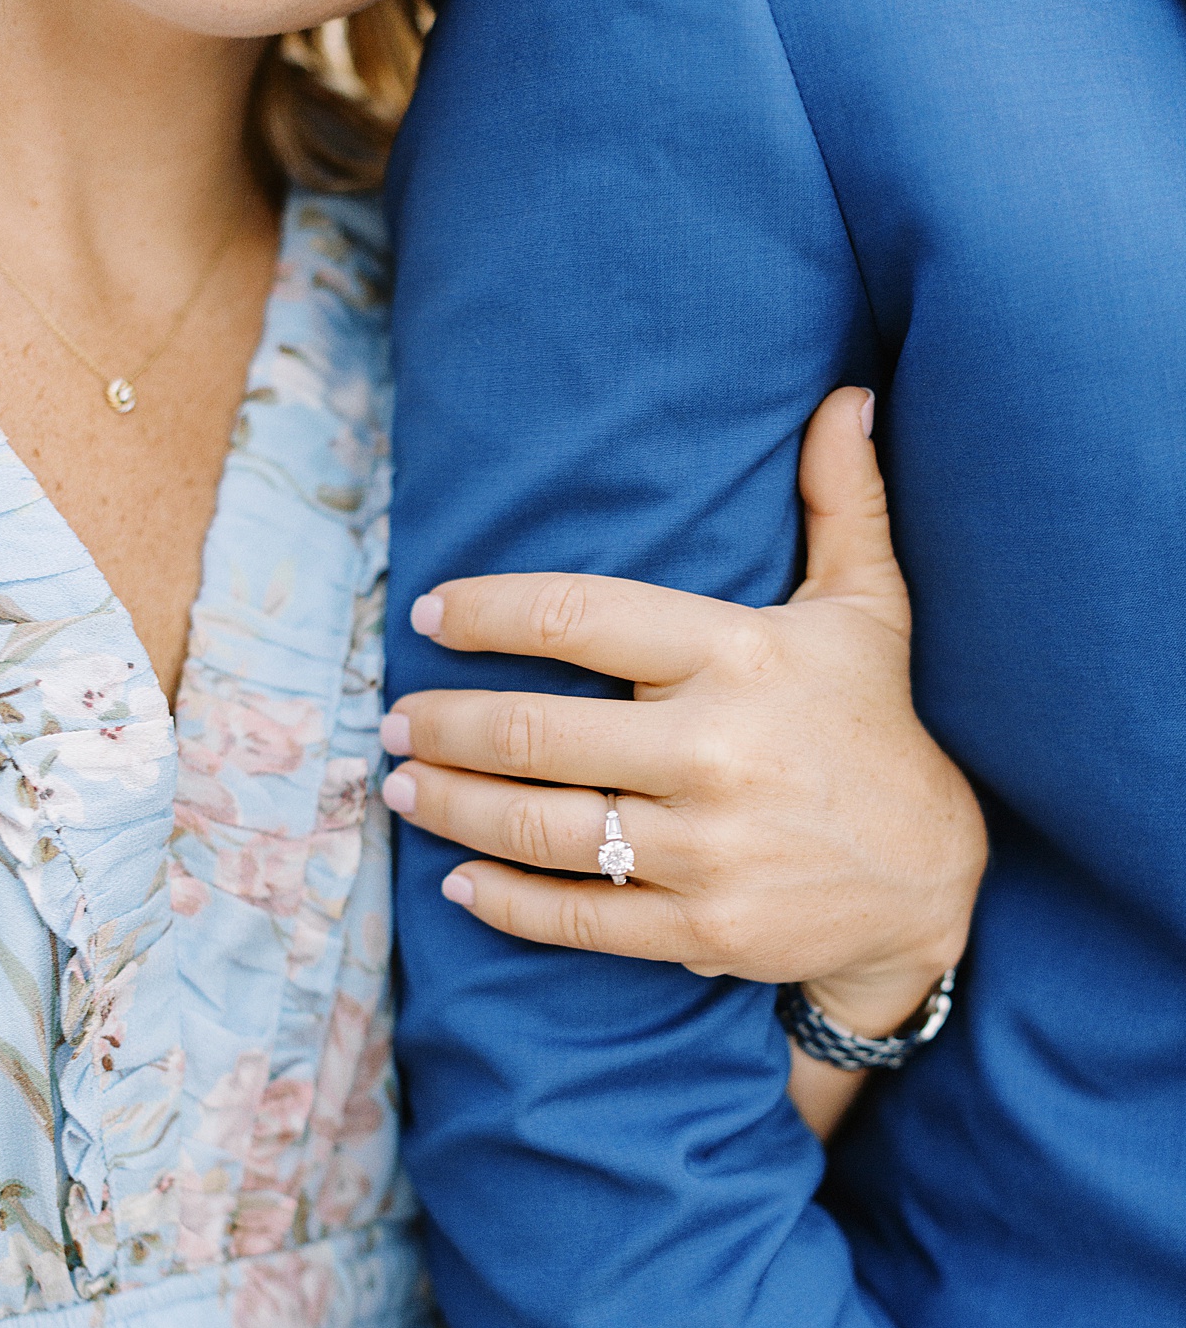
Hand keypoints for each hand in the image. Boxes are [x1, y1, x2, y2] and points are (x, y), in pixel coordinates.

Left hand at [382, 386, 987, 1040]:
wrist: (931, 880)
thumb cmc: (878, 728)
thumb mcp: (868, 609)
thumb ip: (841, 502)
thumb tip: (846, 397)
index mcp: (740, 655)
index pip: (579, 615)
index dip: (487, 612)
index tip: (431, 616)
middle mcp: (716, 750)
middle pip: (537, 732)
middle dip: (445, 725)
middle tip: (397, 721)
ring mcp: (708, 849)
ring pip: (540, 828)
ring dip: (452, 808)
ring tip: (405, 788)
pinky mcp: (704, 930)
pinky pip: (577, 918)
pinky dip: (504, 902)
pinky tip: (458, 882)